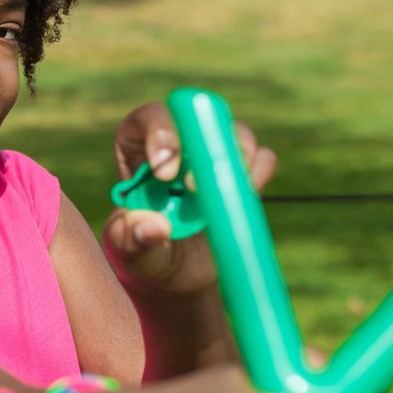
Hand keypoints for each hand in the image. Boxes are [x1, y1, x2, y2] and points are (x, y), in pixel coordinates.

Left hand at [103, 101, 276, 297]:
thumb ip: (131, 237)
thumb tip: (155, 227)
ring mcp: (215, 158)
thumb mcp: (129, 250)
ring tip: (219, 195)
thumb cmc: (144, 254)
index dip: (158, 134)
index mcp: (139, 149)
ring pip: (234, 133)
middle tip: (193, 186)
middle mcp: (180, 144)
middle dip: (201, 142)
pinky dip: (259, 172)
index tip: (164, 173)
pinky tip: (245, 194)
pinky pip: (263, 158)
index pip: (147, 120)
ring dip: (234, 157)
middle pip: (197, 116)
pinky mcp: (244, 177)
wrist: (177, 275)